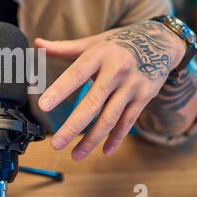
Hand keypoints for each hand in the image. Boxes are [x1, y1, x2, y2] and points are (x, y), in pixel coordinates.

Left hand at [34, 21, 185, 160]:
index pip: (76, 74)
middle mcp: (117, 71)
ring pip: (110, 118)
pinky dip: (116, 138)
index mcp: (99, 55)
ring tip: (75, 155)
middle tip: (56, 143)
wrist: (160, 42)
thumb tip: (37, 43)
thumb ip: (64, 47)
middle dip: (74, 126)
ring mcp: (132, 86)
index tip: (43, 106)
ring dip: (92, 139)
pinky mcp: (144, 98)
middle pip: (93, 103)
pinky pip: (128, 122)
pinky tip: (104, 151)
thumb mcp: (93, 42)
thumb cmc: (118, 44)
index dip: (60, 90)